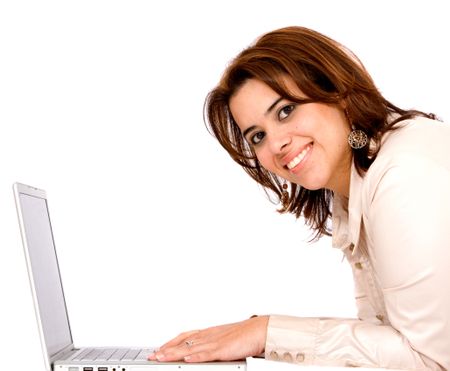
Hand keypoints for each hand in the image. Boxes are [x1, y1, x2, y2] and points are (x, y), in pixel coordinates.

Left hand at [148, 315, 268, 362]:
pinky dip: (196, 356)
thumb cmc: (244, 335)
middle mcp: (208, 336)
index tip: (159, 349)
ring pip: (190, 348)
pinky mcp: (223, 349)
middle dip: (166, 349)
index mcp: (209, 333)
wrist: (259, 330)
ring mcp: (215, 342)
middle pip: (183, 342)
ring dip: (175, 353)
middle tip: (153, 355)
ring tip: (162, 357)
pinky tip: (187, 359)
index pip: (184, 336)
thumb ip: (212, 345)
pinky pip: (207, 353)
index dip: (170, 343)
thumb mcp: (224, 339)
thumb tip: (201, 353)